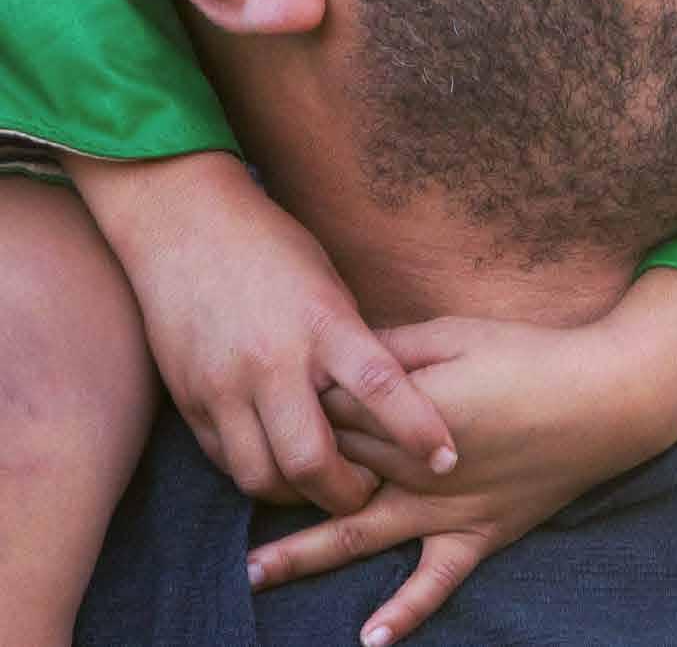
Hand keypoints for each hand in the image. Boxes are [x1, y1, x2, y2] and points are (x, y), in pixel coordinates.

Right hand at [70, 151, 454, 516]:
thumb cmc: (274, 249)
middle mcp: (273, 363)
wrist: (185, 228)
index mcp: (324, 324)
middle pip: (311, 460)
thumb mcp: (330, 286)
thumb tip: (384, 396)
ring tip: (323, 486)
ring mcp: (224, 387)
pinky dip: (257, 473)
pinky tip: (278, 465)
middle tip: (369, 491)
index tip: (446, 459)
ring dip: (298, 494)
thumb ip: (351, 343)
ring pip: (262, 476)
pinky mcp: (190, 401)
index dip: (416, 430)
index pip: (380, 387)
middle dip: (346, 492)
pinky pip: (226, 461)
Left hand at [244, 271, 676, 644]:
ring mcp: (444, 508)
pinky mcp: (480, 533)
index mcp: (404, 413)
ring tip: (250, 573)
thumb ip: (394, 346)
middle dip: (287, 472)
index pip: (328, 415)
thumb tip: (341, 353)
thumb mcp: (458, 332)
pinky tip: (370, 638)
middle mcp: (412, 468)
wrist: (607, 395)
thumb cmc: (533, 354)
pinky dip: (405, 612)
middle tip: (238, 473)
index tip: (268, 396)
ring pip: (359, 535)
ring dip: (303, 555)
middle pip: (333, 473)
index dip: (297, 406)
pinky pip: (437, 581)